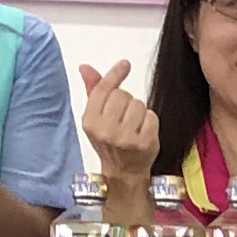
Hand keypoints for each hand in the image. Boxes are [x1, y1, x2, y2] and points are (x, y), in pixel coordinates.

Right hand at [78, 57, 158, 210]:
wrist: (124, 172)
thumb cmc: (110, 141)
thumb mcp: (96, 118)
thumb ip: (93, 90)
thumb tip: (85, 67)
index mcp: (90, 121)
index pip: (104, 90)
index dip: (115, 75)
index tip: (125, 64)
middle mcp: (105, 130)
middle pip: (122, 95)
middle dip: (125, 101)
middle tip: (123, 117)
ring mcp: (125, 138)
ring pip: (138, 104)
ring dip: (138, 111)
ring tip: (133, 126)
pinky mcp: (144, 142)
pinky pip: (151, 116)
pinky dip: (150, 121)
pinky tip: (143, 132)